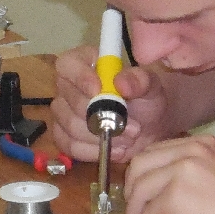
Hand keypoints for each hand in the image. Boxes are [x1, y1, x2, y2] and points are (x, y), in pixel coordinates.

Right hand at [49, 45, 173, 161]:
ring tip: (129, 138)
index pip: (68, 65)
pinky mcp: (64, 136)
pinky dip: (94, 151)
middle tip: (132, 126)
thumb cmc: (146, 98)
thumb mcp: (151, 85)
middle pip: (70, 101)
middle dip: (102, 116)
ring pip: (71, 127)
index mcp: (84, 62)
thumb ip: (140, 80)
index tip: (98, 90)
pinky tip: (116, 150)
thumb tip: (120, 83)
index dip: (79, 77)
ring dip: (102, 136)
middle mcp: (68, 86)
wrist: (149, 127)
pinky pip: (69, 146)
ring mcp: (63, 112)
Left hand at [122, 135, 214, 213]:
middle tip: (134, 212)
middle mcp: (191, 150)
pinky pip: (148, 213)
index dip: (141, 175)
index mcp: (202, 144)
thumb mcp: (214, 180)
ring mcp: (182, 170)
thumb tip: (156, 190)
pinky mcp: (176, 194)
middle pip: (140, 164)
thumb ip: (188, 176)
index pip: (156, 152)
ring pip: (140, 189)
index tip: (138, 195)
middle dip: (131, 190)